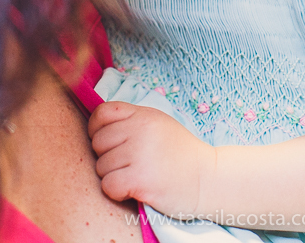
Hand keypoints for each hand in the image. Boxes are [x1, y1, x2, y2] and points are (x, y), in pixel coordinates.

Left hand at [88, 101, 214, 217]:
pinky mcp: (140, 178)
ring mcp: (140, 153)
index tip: (109, 143)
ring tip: (136, 176)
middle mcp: (140, 130)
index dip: (97, 129)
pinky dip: (117, 192)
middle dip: (107, 157)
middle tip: (128, 164)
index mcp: (144, 114)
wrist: (208, 179)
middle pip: (97, 143)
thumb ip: (132, 120)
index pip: (101, 113)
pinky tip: (133, 189)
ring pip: (101, 167)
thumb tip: (98, 125)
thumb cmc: (180, 154)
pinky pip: (108, 186)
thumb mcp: (159, 124)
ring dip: (113, 176)